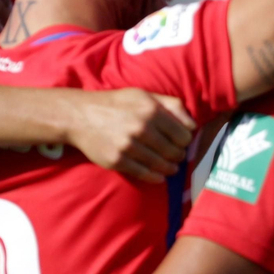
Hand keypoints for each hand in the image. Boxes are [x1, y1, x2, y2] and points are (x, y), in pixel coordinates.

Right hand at [62, 90, 195, 182]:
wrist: (81, 116)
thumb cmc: (117, 104)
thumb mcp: (144, 95)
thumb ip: (171, 105)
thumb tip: (192, 125)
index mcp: (151, 110)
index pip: (183, 135)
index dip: (185, 141)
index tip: (181, 143)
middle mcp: (141, 128)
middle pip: (174, 152)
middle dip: (179, 155)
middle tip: (177, 156)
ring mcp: (128, 146)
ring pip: (161, 165)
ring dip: (170, 168)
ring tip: (171, 167)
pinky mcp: (117, 161)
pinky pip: (145, 174)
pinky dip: (156, 177)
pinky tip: (159, 176)